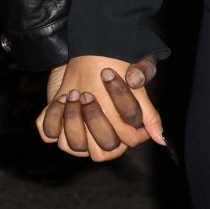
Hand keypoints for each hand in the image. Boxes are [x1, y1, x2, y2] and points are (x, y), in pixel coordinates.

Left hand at [36, 54, 164, 160]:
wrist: (84, 57)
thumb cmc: (114, 69)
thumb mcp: (136, 76)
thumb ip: (149, 109)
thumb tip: (159, 138)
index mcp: (124, 133)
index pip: (128, 139)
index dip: (120, 111)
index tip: (109, 80)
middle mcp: (100, 140)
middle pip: (101, 151)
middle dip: (93, 120)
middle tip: (86, 94)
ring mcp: (77, 137)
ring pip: (72, 146)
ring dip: (71, 119)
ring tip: (72, 94)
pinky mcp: (55, 128)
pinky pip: (50, 134)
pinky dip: (53, 116)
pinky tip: (60, 97)